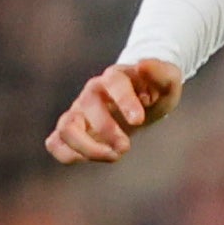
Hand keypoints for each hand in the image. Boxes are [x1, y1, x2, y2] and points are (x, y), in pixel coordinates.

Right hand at [45, 57, 185, 164]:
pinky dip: (69, 155)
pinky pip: (55, 143)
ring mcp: (78, 111)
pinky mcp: (72, 131)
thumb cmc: (155, 92)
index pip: (114, 82)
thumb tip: (142, 65)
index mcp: (115, 77)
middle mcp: (92, 93)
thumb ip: (161, 74)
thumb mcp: (168, 83)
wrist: (141, 100)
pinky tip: (97, 158)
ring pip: (66, 127)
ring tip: (113, 156)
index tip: (139, 121)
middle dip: (107, 130)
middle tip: (126, 146)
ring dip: (87, 147)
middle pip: (88, 105)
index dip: (124, 101)